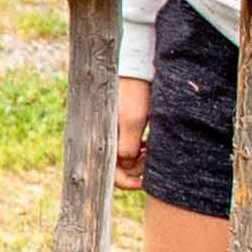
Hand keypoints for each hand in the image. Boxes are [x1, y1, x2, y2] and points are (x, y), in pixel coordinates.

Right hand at [113, 75, 150, 191]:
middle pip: (119, 169)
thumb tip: (127, 167)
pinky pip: (128, 148)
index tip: (144, 182)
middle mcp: (103, 140)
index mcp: (100, 140)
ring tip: (151, 150)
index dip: (127, 182)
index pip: (110, 175)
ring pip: (126, 160)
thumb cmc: (132, 93)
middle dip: (137, 169)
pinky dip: (139, 150)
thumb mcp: (132, 121)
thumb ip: (128, 148)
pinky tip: (147, 143)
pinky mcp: (119, 129)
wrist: (135, 69)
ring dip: (140, 160)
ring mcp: (111, 135)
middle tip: (151, 159)